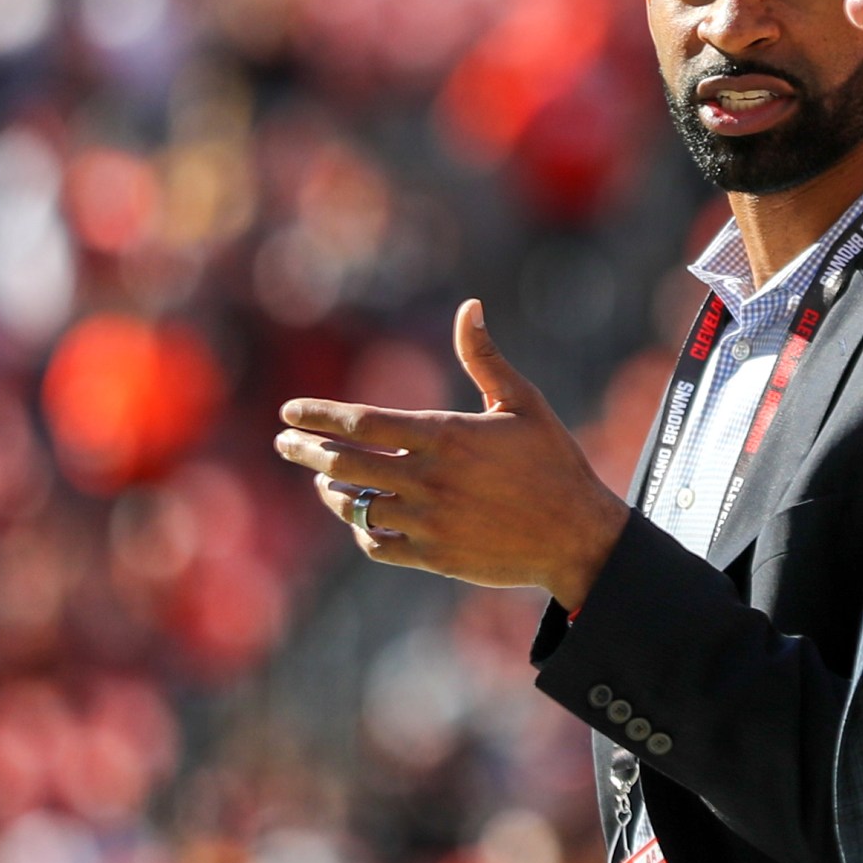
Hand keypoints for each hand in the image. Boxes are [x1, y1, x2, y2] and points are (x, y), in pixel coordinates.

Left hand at [273, 300, 631, 608]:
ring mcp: (427, 521)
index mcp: (444, 435)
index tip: (289, 412)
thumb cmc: (554, 462)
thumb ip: (485, 357)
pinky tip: (360, 516)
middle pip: (344, 464)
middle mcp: (428, 479)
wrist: (577, 536)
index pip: (360, 422)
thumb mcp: (524, 403)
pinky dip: (361, 529)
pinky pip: (377, 542)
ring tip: (322, 479)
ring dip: (330, 490)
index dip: (318, 415)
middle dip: (306, 451)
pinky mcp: (433, 556)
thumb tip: (469, 306)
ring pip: (355, 506)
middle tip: (285, 443)